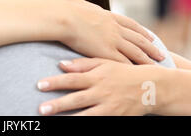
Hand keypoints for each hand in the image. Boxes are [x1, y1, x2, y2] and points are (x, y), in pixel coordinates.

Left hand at [36, 58, 162, 115]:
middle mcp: (101, 92)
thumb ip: (83, 64)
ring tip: (54, 123)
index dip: (55, 82)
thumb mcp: (105, 63)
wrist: (151, 87)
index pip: (72, 79)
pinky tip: (73, 127)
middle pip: (76, 99)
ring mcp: (109, 107)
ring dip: (69, 120)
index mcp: (97, 77)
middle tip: (41, 109)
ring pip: (86, 116)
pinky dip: (88, 124)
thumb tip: (61, 64)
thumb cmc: (122, 73)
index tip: (39, 85)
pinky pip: (98, 123)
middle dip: (58, 105)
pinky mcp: (116, 118)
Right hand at [58, 0, 164, 64]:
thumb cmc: (66, 10)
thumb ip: (85, 8)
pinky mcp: (106, 51)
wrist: (64, 17)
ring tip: (156, 66)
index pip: (130, 24)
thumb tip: (79, 5)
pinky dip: (133, 68)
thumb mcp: (80, 5)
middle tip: (161, 54)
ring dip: (147, 59)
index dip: (141, 31)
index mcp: (109, 16)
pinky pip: (124, 62)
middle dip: (151, 47)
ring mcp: (112, 40)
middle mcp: (115, 28)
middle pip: (138, 39)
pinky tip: (139, 74)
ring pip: (136, 51)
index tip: (150, 37)